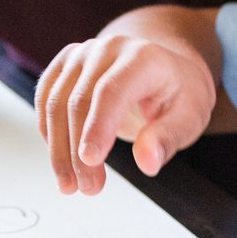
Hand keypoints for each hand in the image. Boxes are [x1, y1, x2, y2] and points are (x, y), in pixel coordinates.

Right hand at [34, 32, 216, 195]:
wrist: (163, 67)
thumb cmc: (178, 93)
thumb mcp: (190, 117)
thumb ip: (168, 138)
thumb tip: (147, 162)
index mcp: (142, 57)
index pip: (111, 91)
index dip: (97, 127)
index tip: (91, 162)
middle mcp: (107, 49)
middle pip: (79, 101)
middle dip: (78, 151)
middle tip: (89, 188)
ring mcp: (82, 53)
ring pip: (55, 102)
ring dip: (58, 149)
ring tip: (71, 185)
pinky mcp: (65, 63)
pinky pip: (45, 99)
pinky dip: (49, 132)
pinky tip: (61, 159)